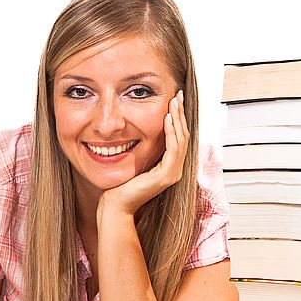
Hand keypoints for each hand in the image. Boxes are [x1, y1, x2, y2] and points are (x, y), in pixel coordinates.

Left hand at [99, 89, 189, 216]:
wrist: (116, 205)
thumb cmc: (121, 185)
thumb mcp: (135, 161)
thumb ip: (143, 149)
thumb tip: (141, 131)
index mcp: (170, 167)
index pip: (179, 138)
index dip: (178, 119)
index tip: (174, 101)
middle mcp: (175, 170)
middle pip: (184, 136)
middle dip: (181, 114)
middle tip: (178, 95)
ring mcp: (173, 174)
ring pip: (181, 140)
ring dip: (178, 119)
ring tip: (174, 102)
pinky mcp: (166, 176)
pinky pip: (173, 149)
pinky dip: (171, 132)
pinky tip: (167, 118)